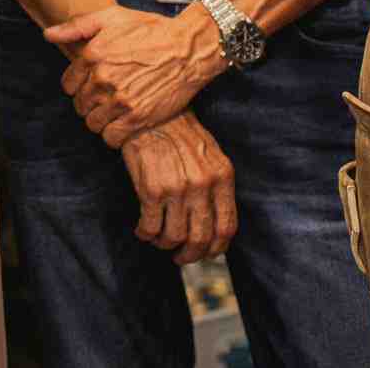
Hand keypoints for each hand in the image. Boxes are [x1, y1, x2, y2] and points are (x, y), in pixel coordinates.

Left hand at [46, 3, 222, 145]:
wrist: (189, 48)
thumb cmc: (154, 31)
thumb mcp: (113, 17)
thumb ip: (77, 26)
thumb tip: (48, 35)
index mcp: (92, 55)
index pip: (68, 85)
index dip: (80, 86)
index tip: (93, 86)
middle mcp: (102, 78)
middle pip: (80, 106)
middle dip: (91, 103)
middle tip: (107, 98)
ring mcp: (119, 99)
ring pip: (93, 124)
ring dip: (102, 120)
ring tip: (116, 111)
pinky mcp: (137, 117)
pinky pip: (111, 138)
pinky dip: (114, 135)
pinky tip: (124, 124)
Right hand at [122, 112, 236, 262]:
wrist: (150, 114)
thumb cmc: (179, 133)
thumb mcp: (210, 155)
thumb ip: (216, 186)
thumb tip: (215, 223)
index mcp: (222, 176)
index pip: (226, 227)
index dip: (216, 248)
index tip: (207, 253)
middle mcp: (203, 185)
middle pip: (202, 238)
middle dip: (190, 254)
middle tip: (181, 256)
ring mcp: (178, 189)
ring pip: (175, 237)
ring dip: (165, 245)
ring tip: (159, 240)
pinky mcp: (152, 190)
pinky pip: (151, 227)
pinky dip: (146, 234)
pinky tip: (143, 230)